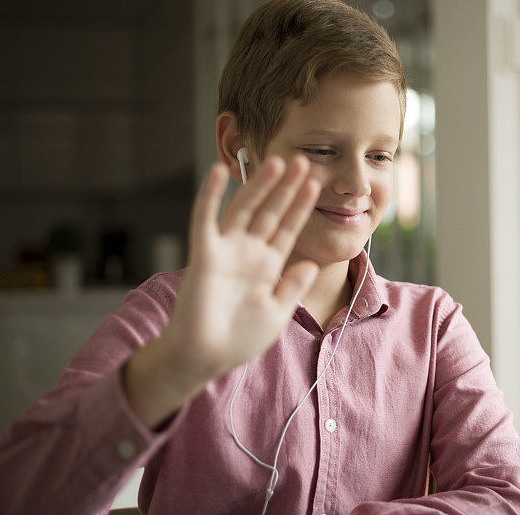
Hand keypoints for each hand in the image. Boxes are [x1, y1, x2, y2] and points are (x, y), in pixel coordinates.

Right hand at [162, 154, 320, 386]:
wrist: (204, 357)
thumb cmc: (238, 340)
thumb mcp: (276, 313)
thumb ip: (293, 287)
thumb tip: (311, 264)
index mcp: (267, 266)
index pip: (288, 229)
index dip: (301, 207)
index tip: (316, 184)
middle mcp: (248, 253)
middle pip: (271, 212)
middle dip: (287, 188)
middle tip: (303, 161)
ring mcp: (226, 251)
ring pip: (244, 209)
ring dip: (259, 186)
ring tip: (277, 162)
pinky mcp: (204, 254)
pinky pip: (205, 218)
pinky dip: (210, 195)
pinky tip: (217, 172)